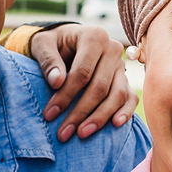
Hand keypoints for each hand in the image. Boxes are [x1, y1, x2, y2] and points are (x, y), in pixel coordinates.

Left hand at [29, 23, 137, 141]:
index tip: (49, 114)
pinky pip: (129, 97)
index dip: (66, 95)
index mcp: (94, 37)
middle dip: (80, 112)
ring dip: (100, 117)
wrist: (66, 41)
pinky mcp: (125, 79)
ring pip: (116, 95)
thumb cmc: (53, 43)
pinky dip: (125, 112)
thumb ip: (48, 60)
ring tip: (82, 134)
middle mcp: (113, 49)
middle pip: (99, 87)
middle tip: (63, 133)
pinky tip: (115, 125)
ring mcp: (121, 66)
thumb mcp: (42, 44)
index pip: (82, 72)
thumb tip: (57, 81)